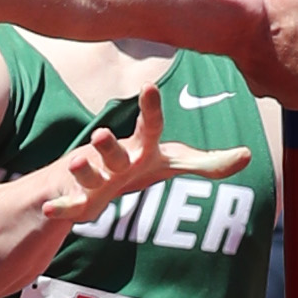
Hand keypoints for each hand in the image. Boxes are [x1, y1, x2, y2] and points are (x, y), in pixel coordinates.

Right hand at [49, 85, 250, 226]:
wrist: (91, 181)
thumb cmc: (137, 166)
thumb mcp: (171, 163)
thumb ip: (207, 162)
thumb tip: (247, 155)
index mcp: (142, 148)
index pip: (151, 125)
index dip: (151, 108)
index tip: (149, 87)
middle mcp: (117, 159)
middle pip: (115, 152)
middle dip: (108, 144)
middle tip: (102, 134)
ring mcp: (95, 178)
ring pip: (88, 174)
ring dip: (83, 169)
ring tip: (77, 162)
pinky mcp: (78, 200)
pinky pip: (69, 205)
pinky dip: (60, 207)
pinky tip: (50, 210)